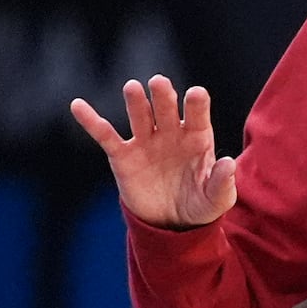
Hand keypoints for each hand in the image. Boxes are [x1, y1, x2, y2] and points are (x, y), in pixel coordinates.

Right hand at [70, 75, 236, 228]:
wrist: (172, 224)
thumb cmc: (200, 205)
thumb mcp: (216, 200)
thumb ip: (222, 182)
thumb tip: (228, 163)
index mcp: (197, 138)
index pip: (197, 115)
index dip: (196, 104)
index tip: (195, 94)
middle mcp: (171, 133)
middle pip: (166, 109)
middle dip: (163, 97)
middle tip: (159, 84)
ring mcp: (146, 142)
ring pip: (139, 116)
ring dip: (136, 102)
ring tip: (132, 88)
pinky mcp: (124, 156)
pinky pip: (106, 135)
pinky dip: (91, 120)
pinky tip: (78, 105)